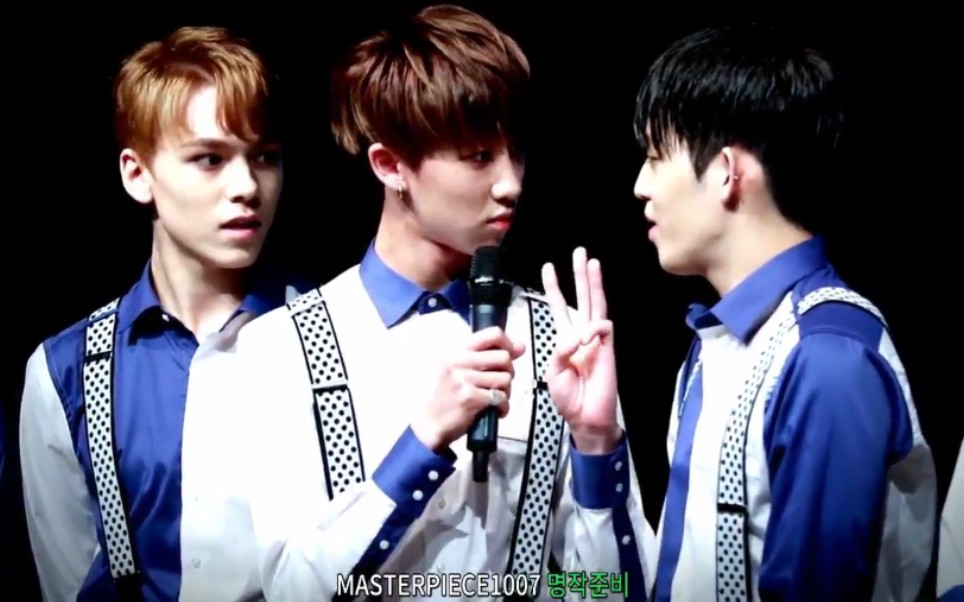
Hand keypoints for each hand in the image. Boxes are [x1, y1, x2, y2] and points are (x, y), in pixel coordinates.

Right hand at [411, 327, 525, 451]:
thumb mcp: (450, 369)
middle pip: (503, 358)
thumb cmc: (438, 398)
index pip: (491, 335)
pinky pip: (500, 398)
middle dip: (508, 372)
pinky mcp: (471, 399)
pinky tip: (494, 411)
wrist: (425, 425)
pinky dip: (502, 407)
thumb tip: (520, 347)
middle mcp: (458, 363)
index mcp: (453, 352)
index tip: (512, 353)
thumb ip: (482, 357)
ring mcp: (464, 380)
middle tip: (500, 383)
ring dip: (505, 392)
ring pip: (505, 379)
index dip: (508, 343)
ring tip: (494, 399)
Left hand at [541, 247, 621, 453]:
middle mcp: (581, 335)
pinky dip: (593, 329)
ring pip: (596, 305)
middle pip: (582, 298)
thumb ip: (559, 349)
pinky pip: (603, 328)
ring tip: (591, 262)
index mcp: (564, 339)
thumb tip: (578, 334)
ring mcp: (596, 340)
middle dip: (580, 275)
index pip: (559, 307)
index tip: (548, 267)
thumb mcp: (552, 371)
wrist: (585, 416)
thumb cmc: (568, 397)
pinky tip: (587, 336)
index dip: (554, 288)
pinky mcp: (609, 348)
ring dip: (593, 283)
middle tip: (580, 251)